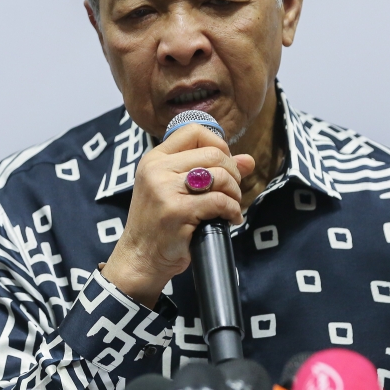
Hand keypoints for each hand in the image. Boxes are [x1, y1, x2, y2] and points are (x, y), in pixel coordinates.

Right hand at [101, 124, 255, 308]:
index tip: (224, 165)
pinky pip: (219, 201)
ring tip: (231, 206)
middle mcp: (156, 169)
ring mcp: (164, 189)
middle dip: (233, 173)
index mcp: (154, 159)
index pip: (193, 131)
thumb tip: (248, 160)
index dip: (218, 145)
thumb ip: (210, 170)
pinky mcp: (176, 211)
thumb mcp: (177, 190)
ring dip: (234, 193)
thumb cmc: (160, 224)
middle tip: (232, 192)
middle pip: (213, 154)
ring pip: (219, 176)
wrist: (140, 258)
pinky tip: (230, 219)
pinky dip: (233, 211)